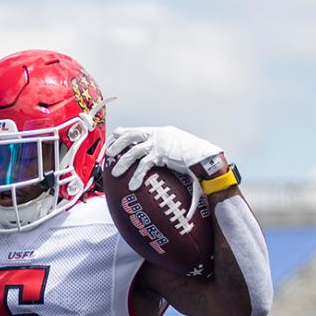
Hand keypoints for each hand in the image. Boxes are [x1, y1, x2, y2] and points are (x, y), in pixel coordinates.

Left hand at [106, 126, 222, 189]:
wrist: (206, 157)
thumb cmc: (194, 157)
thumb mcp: (177, 149)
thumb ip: (165, 152)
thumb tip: (159, 161)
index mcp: (160, 132)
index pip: (137, 130)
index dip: (123, 134)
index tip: (113, 139)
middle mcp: (158, 135)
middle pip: (131, 135)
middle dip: (118, 144)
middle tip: (109, 154)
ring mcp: (159, 143)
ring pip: (134, 151)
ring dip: (123, 162)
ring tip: (115, 173)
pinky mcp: (161, 154)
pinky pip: (144, 165)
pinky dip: (137, 175)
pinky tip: (132, 185)